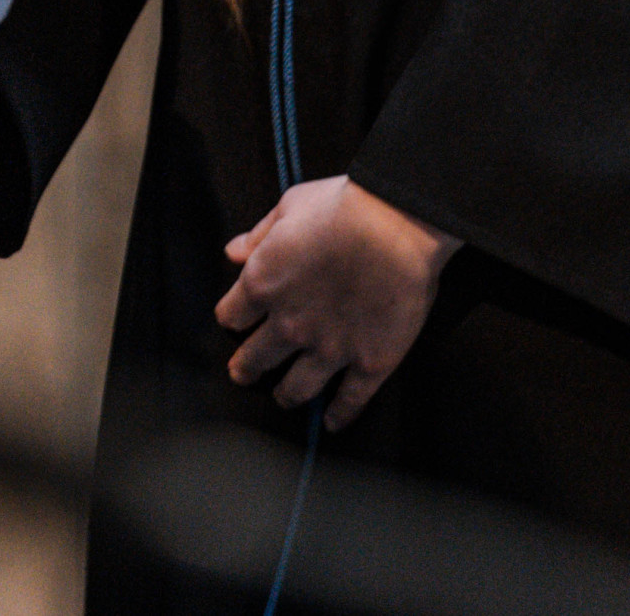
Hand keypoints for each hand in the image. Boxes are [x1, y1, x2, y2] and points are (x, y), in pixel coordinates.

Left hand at [214, 176, 455, 430]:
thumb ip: (260, 234)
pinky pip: (350, 401)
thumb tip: (234, 251)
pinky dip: (339, 416)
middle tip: (244, 373)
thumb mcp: (290, 205)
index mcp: (264, 284)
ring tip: (284, 397)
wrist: (397, 223)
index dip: (234, 318)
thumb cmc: (345, 205)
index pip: (232, 315)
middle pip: (255, 359)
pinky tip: (332, 422)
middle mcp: (289, 324)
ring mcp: (329, 349)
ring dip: (285, 395)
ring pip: (295, 388)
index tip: (238, 321)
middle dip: (246, 368)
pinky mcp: (369, 363)